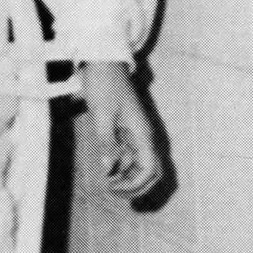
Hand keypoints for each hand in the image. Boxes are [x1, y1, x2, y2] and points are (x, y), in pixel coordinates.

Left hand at [79, 60, 161, 199]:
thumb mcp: (102, 114)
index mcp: (142, 133)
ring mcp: (135, 132)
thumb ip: (107, 143)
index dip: (135, 185)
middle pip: (149, 171)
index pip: (150, 169)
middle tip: (113, 192)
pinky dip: (120, 165)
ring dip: (126, 177)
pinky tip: (107, 168)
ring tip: (108, 183)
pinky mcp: (125, 129)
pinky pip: (128, 153)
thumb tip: (109, 170)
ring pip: (138, 164)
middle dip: (134, 186)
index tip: (114, 189)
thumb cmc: (104, 84)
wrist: (102, 61)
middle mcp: (143, 135)